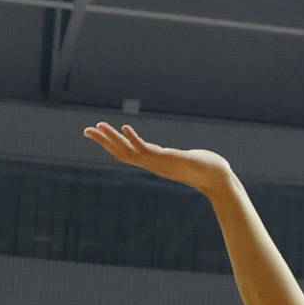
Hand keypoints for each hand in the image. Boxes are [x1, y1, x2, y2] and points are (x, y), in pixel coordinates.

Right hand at [82, 121, 233, 191]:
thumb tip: (181, 157)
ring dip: (112, 139)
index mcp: (153, 162)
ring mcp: (158, 162)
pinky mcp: (167, 159)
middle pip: (121, 153)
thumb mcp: (184, 160)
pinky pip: (146, 150)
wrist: (217, 178)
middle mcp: (152, 164)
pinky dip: (134, 139)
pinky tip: (125, 128)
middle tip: (86, 130)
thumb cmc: (205, 169)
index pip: (126, 153)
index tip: (97, 134)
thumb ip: (179, 158)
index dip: (111, 145)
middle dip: (103, 141)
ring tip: (98, 127)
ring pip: (129, 151)